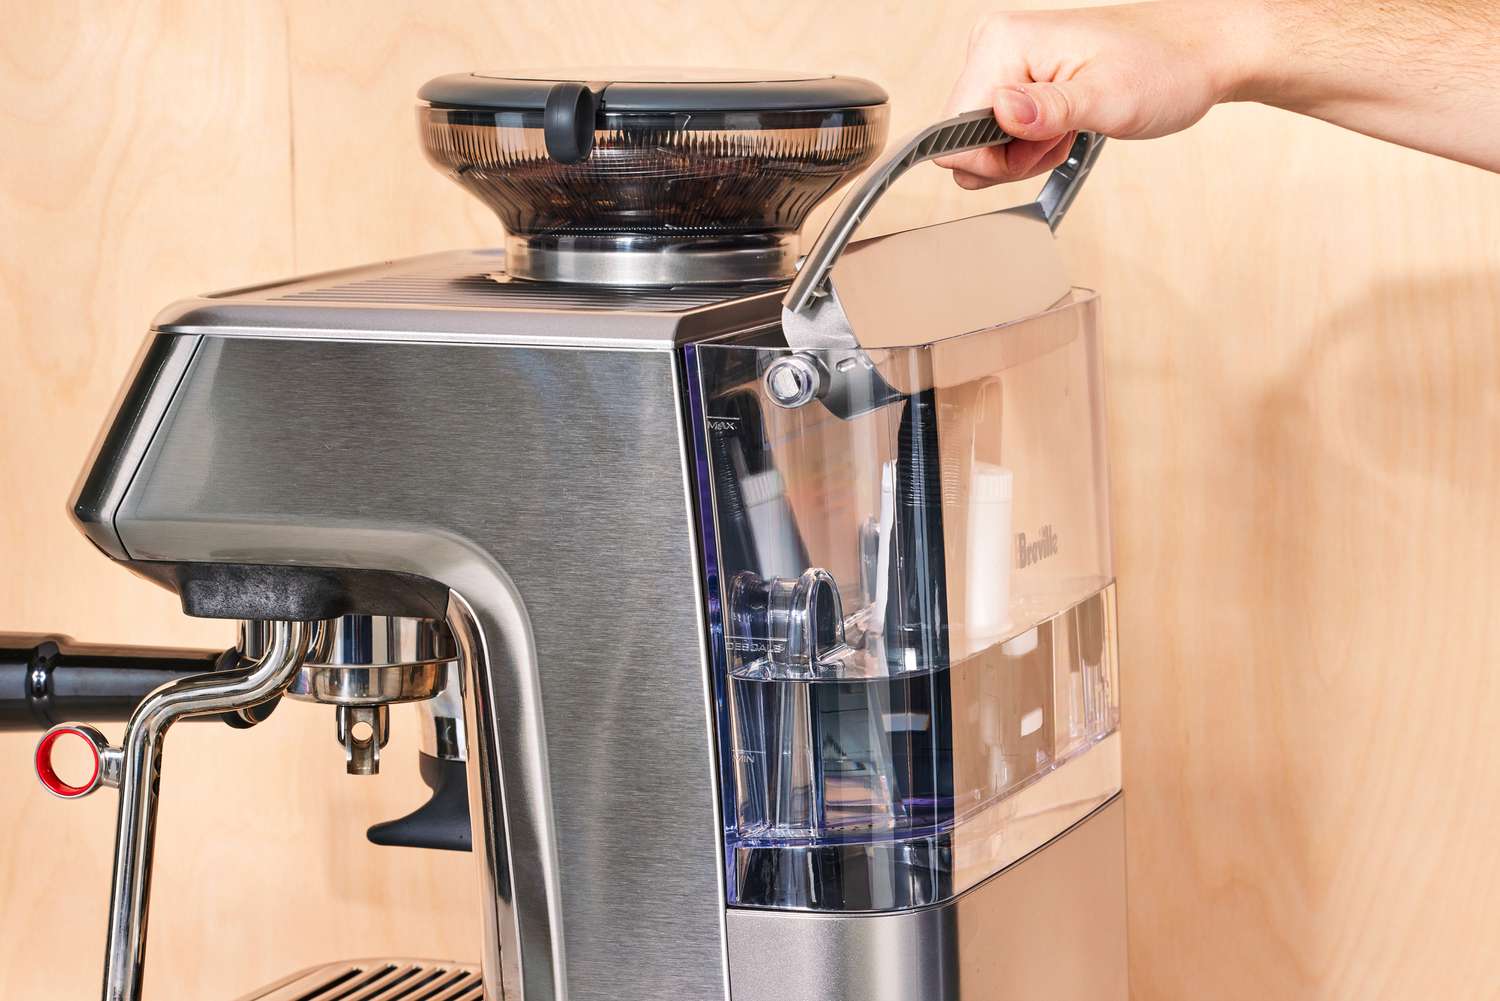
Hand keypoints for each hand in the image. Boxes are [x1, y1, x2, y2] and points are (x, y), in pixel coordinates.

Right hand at [938, 1, 1258, 186]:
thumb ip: (1050, 110)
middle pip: (962, 140)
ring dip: (1026, 152)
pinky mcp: (1018, 77)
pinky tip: (1067, 125)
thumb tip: (1001, 114)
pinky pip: (1002, 132)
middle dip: (1012, 157)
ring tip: (1071, 127)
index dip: (995, 159)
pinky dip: (1035, 143)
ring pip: (982, 142)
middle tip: (1062, 138)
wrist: (1198, 53)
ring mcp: (1005, 61)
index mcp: (1002, 44)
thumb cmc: (1164, 67)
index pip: (951, 132)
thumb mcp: (1110, 98)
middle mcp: (993, 46)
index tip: (1044, 145)